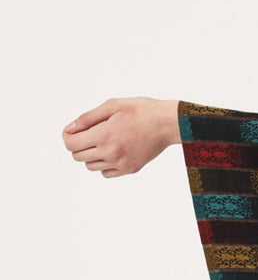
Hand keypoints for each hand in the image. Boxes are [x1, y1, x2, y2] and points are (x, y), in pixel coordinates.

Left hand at [61, 97, 178, 176]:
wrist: (167, 124)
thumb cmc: (141, 110)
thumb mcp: (112, 105)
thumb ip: (88, 118)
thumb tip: (70, 128)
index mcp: (104, 135)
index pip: (71, 144)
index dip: (67, 136)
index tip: (72, 131)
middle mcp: (111, 153)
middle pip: (77, 156)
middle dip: (78, 144)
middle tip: (88, 134)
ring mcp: (121, 163)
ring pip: (90, 166)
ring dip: (90, 155)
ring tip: (102, 142)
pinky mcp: (130, 169)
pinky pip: (105, 173)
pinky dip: (103, 164)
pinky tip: (112, 151)